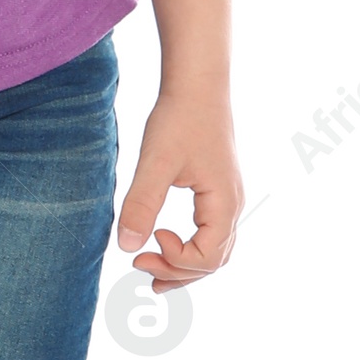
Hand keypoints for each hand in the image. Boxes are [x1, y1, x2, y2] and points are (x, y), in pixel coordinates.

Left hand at [116, 93, 241, 290]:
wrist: (197, 87)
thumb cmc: (180, 120)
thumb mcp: (156, 162)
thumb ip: (142, 204)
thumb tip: (126, 248)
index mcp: (224, 204)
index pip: (207, 258)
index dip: (175, 259)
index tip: (150, 238)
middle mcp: (233, 207)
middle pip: (214, 261)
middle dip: (178, 272)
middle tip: (139, 266)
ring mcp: (228, 200)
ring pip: (215, 250)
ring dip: (184, 266)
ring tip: (152, 272)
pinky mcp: (218, 192)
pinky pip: (211, 234)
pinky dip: (190, 248)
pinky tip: (164, 242)